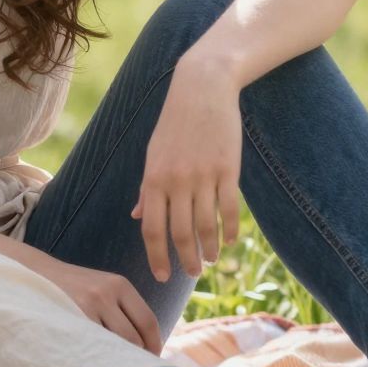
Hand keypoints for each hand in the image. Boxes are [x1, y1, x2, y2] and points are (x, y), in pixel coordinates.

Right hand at [25, 249, 161, 352]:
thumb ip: (125, 311)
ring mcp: (85, 304)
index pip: (148, 322)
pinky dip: (95, 358)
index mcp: (120, 285)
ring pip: (113, 345)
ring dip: (116, 361)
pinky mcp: (68, 316)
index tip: (152, 362)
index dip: (154, 346)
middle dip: (136, 358)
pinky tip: (92, 362)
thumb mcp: (103, 288)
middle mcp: (105, 292)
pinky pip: (90, 346)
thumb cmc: (75, 289)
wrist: (35, 273)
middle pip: (134, 337)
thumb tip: (150, 350)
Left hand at [132, 59, 243, 282]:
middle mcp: (176, 181)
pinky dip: (229, 230)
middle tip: (192, 273)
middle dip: (185, 259)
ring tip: (211, 260)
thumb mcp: (153, 154)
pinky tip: (229, 241)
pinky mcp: (227, 169)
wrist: (202, 89)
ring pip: (206, 225)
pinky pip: (229, 209)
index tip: (162, 277)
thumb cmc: (175, 124)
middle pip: (180, 233)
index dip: (157, 257)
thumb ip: (148, 188)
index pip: (152, 229)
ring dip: (209, 248)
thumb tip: (137, 216)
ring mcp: (203, 176)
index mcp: (153, 179)